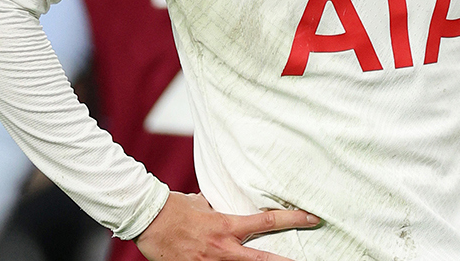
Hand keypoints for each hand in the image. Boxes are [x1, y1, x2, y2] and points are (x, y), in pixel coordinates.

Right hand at [135, 191, 319, 260]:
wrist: (147, 220)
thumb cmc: (174, 207)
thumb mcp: (202, 204)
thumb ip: (217, 208)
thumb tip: (221, 206)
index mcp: (227, 225)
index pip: (268, 221)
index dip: (293, 219)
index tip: (312, 218)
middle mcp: (223, 247)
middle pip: (264, 259)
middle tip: (308, 260)